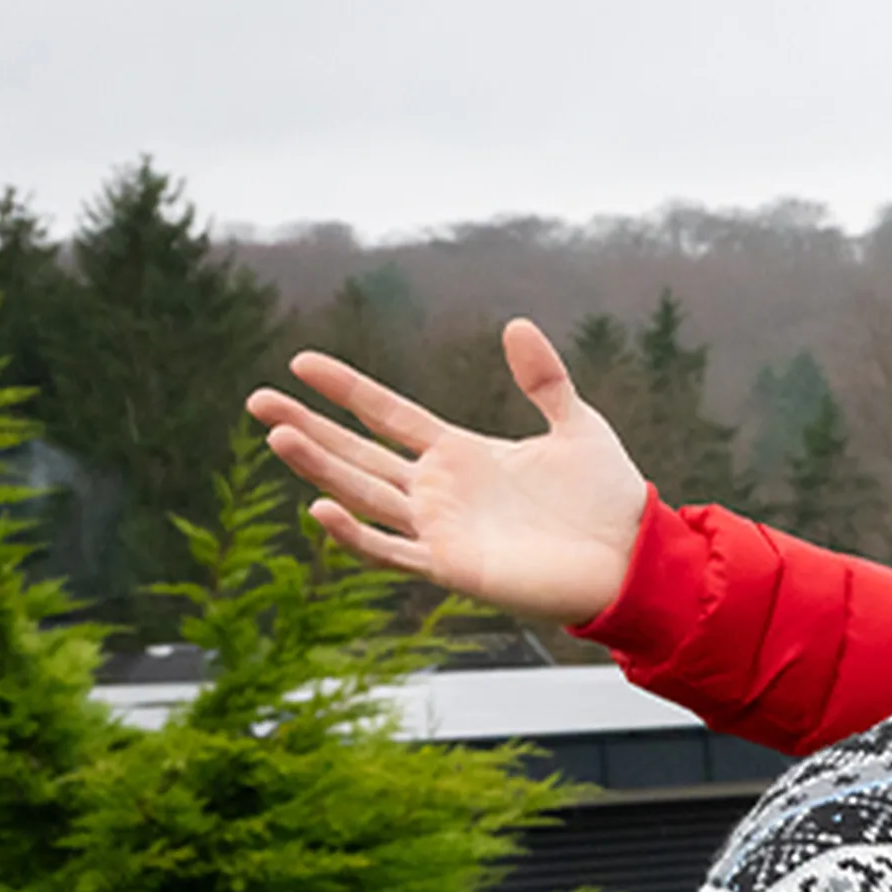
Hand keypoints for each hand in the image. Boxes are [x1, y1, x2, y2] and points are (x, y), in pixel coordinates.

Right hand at [244, 318, 649, 626]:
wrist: (635, 557)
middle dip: (308, 427)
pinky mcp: (452, 566)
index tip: (300, 361)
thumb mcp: (577, 424)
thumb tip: (516, 324)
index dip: (346, 389)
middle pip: (359, 453)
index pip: (388, 415)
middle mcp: (440, 490)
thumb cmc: (608, 499)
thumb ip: (545, 379)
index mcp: (462, 453)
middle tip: (256, 399)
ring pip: (364, 494)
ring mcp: (441, 529)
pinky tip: (321, 505)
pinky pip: (392, 551)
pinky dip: (355, 533)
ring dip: (320, 467)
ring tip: (276, 435)